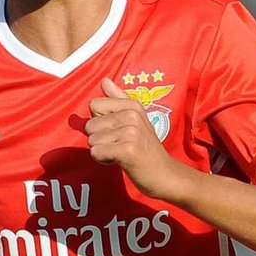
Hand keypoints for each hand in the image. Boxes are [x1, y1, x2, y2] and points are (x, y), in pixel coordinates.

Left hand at [86, 78, 184, 200]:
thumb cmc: (146, 148)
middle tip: (120, 146)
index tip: (117, 132)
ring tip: (121, 153)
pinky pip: (96, 152)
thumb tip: (104, 80)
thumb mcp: (136, 119)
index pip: (94, 105)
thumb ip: (118, 100)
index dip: (100, 122)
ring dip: (102, 151)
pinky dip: (103, 160)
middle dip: (99, 139)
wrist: (165, 175)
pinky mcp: (127, 149)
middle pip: (90, 124)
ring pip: (92, 140)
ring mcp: (130, 132)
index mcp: (133, 105)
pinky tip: (120, 161)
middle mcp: (132, 115)